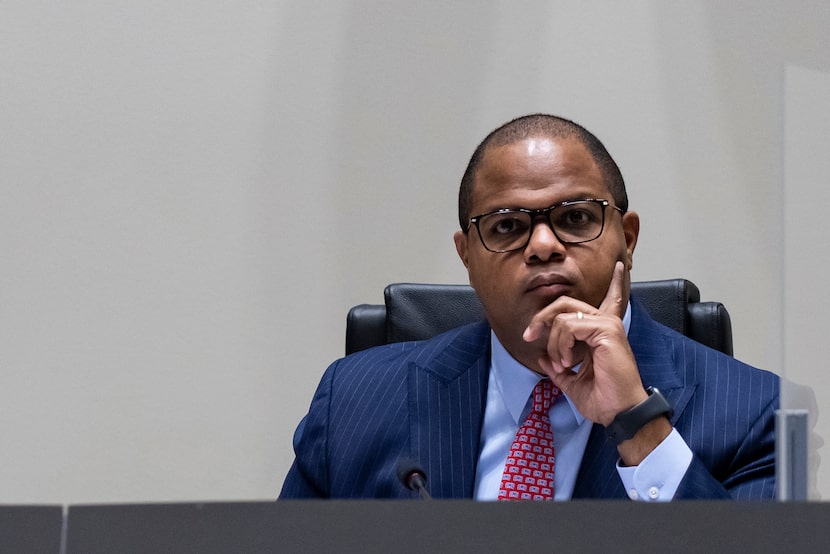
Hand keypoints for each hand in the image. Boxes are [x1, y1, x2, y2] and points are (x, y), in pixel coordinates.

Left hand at [522, 261, 646, 425]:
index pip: (611, 299)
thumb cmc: (604, 399)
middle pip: (565, 303)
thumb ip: (557, 367)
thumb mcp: (572, 382)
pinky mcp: (606, 330)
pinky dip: (560, 344)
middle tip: (529, 335)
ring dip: (553, 342)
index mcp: (602, 333)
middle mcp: (606, 324)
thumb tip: (542, 357)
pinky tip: (567, 361)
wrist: (620, 412)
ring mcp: (607, 325)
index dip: (615, 282)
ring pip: (562, 316)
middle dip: (541, 317)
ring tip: (562, 364)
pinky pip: (568, 326)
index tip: (617, 267)